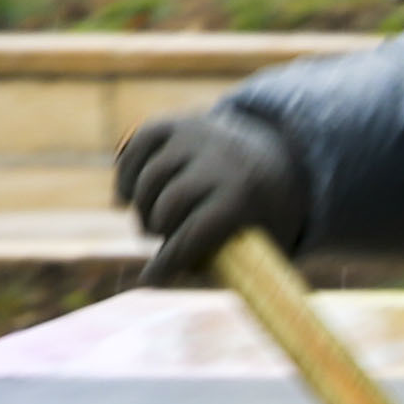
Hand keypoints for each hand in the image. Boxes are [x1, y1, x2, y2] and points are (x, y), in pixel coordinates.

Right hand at [117, 109, 306, 282]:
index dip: (169, 259)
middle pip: (168, 203)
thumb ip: (213, 264)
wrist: (276, 153)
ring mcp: (197, 136)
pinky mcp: (178, 123)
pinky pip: (138, 144)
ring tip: (153, 221)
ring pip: (149, 178)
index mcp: (246, 194)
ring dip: (142, 206)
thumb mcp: (257, 241)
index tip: (150, 279)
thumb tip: (151, 280)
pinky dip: (127, 173)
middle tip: (158, 238)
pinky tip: (129, 194)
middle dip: (157, 229)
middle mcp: (221, 159)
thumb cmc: (260, 213)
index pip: (197, 231)